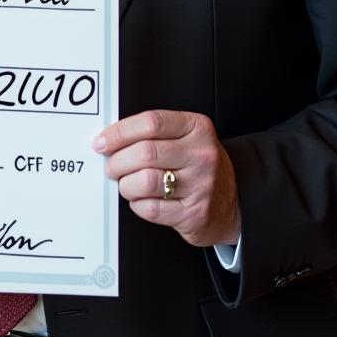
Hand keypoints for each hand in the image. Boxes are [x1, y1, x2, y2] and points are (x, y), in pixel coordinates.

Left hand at [94, 110, 240, 247]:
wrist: (234, 202)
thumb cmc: (198, 166)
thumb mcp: (186, 138)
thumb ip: (153, 134)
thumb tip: (109, 139)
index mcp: (197, 128)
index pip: (150, 122)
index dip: (119, 132)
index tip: (102, 142)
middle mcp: (202, 155)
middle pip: (144, 152)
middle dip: (117, 161)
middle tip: (111, 167)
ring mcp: (201, 185)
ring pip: (144, 181)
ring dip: (126, 185)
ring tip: (127, 184)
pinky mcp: (195, 214)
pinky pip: (151, 208)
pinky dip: (137, 205)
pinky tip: (142, 200)